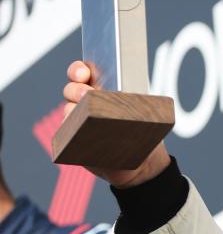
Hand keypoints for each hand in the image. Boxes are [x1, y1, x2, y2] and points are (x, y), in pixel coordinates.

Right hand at [62, 60, 170, 187]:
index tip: (83, 73)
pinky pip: (65, 132)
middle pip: (71, 89)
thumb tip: (133, 98)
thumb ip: (137, 102)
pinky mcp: (76, 140)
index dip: (78, 70)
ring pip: (68, 109)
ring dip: (72, 109)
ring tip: (82, 113)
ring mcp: (80, 120)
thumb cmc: (145, 133)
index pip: (82, 73)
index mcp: (102, 90)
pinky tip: (76, 131)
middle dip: (75, 88)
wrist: (142, 163)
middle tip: (86, 94)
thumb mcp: (146, 114)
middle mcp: (87, 103)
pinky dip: (68, 130)